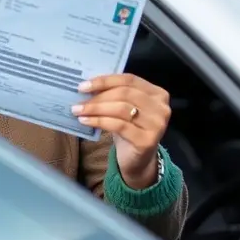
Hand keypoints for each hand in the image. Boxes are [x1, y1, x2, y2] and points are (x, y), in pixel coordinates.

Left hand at [71, 73, 171, 188]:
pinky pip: (118, 125)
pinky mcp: (147, 140)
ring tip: (78, 111)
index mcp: (157, 93)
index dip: (105, 80)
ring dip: (95, 108)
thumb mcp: (124, 108)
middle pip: (124, 93)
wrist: (138, 160)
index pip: (129, 79)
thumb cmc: (129, 129)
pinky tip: (85, 121)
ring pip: (121, 109)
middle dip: (98, 96)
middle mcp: (161, 107)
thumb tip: (87, 85)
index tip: (83, 86)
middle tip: (78, 101)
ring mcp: (157, 124)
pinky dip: (99, 121)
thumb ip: (113, 94)